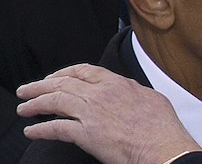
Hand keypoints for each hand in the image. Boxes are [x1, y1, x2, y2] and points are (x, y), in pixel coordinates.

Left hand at [17, 64, 201, 163]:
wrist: (162, 145)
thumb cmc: (161, 127)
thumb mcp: (151, 97)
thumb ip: (134, 91)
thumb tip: (130, 92)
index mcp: (118, 83)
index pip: (84, 70)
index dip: (64, 72)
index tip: (54, 77)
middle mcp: (101, 94)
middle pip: (63, 83)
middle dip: (40, 85)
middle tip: (28, 90)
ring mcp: (92, 113)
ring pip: (55, 101)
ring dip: (35, 104)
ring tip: (24, 108)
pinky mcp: (86, 134)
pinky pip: (56, 129)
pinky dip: (41, 130)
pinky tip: (32, 132)